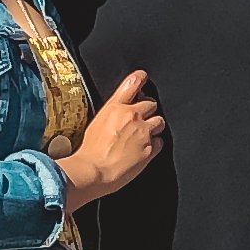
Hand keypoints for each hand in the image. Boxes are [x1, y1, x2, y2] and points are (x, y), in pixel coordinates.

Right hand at [55, 70, 163, 211]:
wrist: (93, 171)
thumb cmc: (89, 153)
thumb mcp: (95, 124)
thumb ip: (111, 116)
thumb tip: (117, 116)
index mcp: (115, 107)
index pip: (133, 83)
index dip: (140, 78)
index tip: (143, 77)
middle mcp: (132, 116)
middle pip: (151, 104)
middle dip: (148, 110)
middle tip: (141, 120)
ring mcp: (143, 132)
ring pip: (160, 121)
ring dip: (154, 126)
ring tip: (145, 135)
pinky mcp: (150, 149)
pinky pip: (161, 142)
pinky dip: (155, 144)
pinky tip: (145, 149)